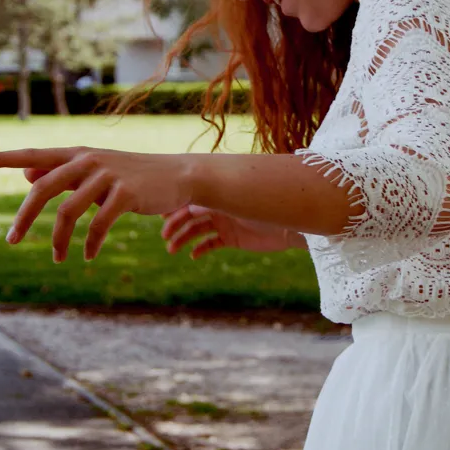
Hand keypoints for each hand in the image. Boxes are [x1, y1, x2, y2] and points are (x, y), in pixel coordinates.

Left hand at [0, 146, 192, 262]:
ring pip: (68, 211)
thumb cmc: (133, 175)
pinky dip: (89, 244)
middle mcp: (88, 160)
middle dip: (24, 217)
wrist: (179, 175)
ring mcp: (107, 175)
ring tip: (56, 258)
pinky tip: (86, 256)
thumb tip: (26, 175)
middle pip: (43, 188)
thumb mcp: (95, 170)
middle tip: (11, 240)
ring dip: (58, 239)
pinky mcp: (125, 193)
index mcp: (77, 154)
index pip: (34, 154)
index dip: (4, 157)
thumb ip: (61, 172)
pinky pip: (98, 225)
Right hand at [160, 204, 297, 259]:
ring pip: (197, 231)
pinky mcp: (232, 238)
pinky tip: (193, 256)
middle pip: (191, 215)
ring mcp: (225, 222)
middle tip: (165, 237)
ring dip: (183, 239)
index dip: (175, 207)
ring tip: (172, 250)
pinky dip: (200, 249)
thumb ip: (218, 198)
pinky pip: (211, 243)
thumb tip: (192, 195)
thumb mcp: (240, 202)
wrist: (289, 226)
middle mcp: (220, 206)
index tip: (161, 216)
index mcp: (219, 194)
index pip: (191, 199)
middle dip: (176, 225)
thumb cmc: (267, 208)